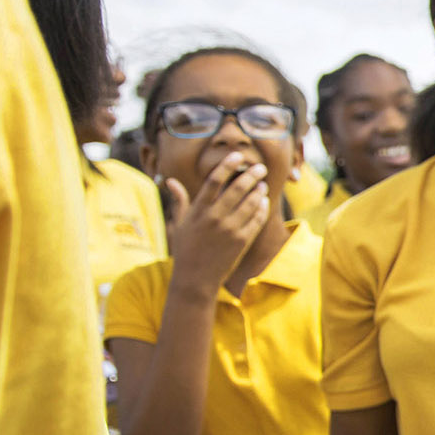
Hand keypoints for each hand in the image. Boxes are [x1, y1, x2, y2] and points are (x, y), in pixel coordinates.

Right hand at [163, 152, 269, 292]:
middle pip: (237, 189)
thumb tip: (170, 180)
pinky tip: (264, 202)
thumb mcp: (180, 224)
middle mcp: (214, 218)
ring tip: (262, 184)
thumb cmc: (186, 250)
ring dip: (259, 191)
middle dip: (251, 175)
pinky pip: (256, 220)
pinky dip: (262, 209)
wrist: (195, 279)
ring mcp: (230, 230)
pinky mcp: (242, 241)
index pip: (214, 181)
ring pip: (250, 203)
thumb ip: (179, 200)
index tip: (237, 155)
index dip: (227, 166)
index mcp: (198, 211)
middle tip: (260, 167)